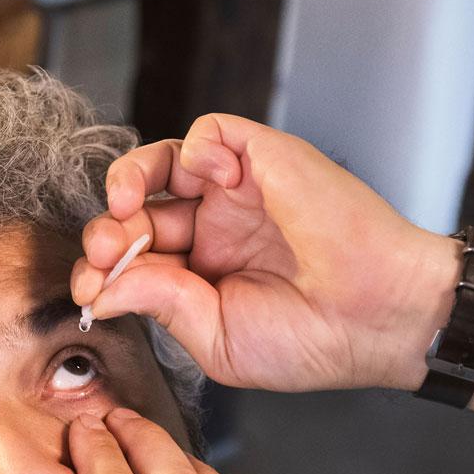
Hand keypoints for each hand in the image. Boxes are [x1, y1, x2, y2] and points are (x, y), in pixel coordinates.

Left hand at [70, 114, 457, 391]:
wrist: (380, 317)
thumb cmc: (314, 340)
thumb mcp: (217, 339)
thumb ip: (160, 304)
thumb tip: (102, 287)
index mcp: (204, 274)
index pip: (136, 259)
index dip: (105, 269)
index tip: (92, 290)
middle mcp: (216, 229)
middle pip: (138, 210)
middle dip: (109, 232)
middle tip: (106, 254)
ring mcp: (239, 192)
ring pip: (163, 162)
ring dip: (128, 179)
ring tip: (123, 205)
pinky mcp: (265, 158)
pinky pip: (211, 133)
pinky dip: (194, 150)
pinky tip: (206, 183)